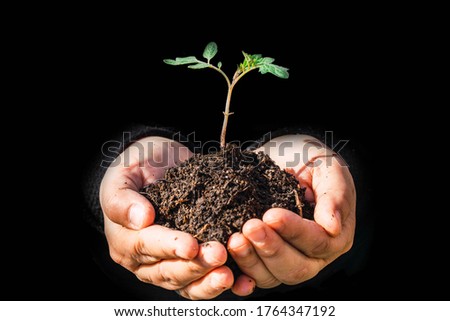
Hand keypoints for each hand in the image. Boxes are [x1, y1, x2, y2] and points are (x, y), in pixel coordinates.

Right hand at [100, 136, 239, 299]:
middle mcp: (145, 261)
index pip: (146, 247)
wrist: (158, 164)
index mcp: (126, 241)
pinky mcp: (191, 263)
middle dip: (196, 266)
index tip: (191, 246)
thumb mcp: (122, 176)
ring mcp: (169, 265)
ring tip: (229, 275)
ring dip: (210, 281)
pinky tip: (243, 282)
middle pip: (169, 271)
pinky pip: (205, 281)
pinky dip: (224, 283)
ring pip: (188, 284)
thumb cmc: (136, 168)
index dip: (170, 247)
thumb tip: (140, 219)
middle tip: (219, 254)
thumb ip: (122, 199)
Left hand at [228, 135, 355, 289]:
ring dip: (250, 260)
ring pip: (271, 276)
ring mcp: (286, 262)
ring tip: (234, 239)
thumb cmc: (313, 163)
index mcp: (333, 237)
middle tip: (250, 227)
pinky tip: (224, 261)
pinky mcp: (262, 262)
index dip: (294, 232)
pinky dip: (238, 273)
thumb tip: (332, 227)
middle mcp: (312, 257)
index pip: (317, 242)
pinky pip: (250, 275)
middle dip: (270, 249)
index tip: (271, 215)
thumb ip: (335, 196)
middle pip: (295, 268)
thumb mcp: (329, 171)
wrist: (287, 159)